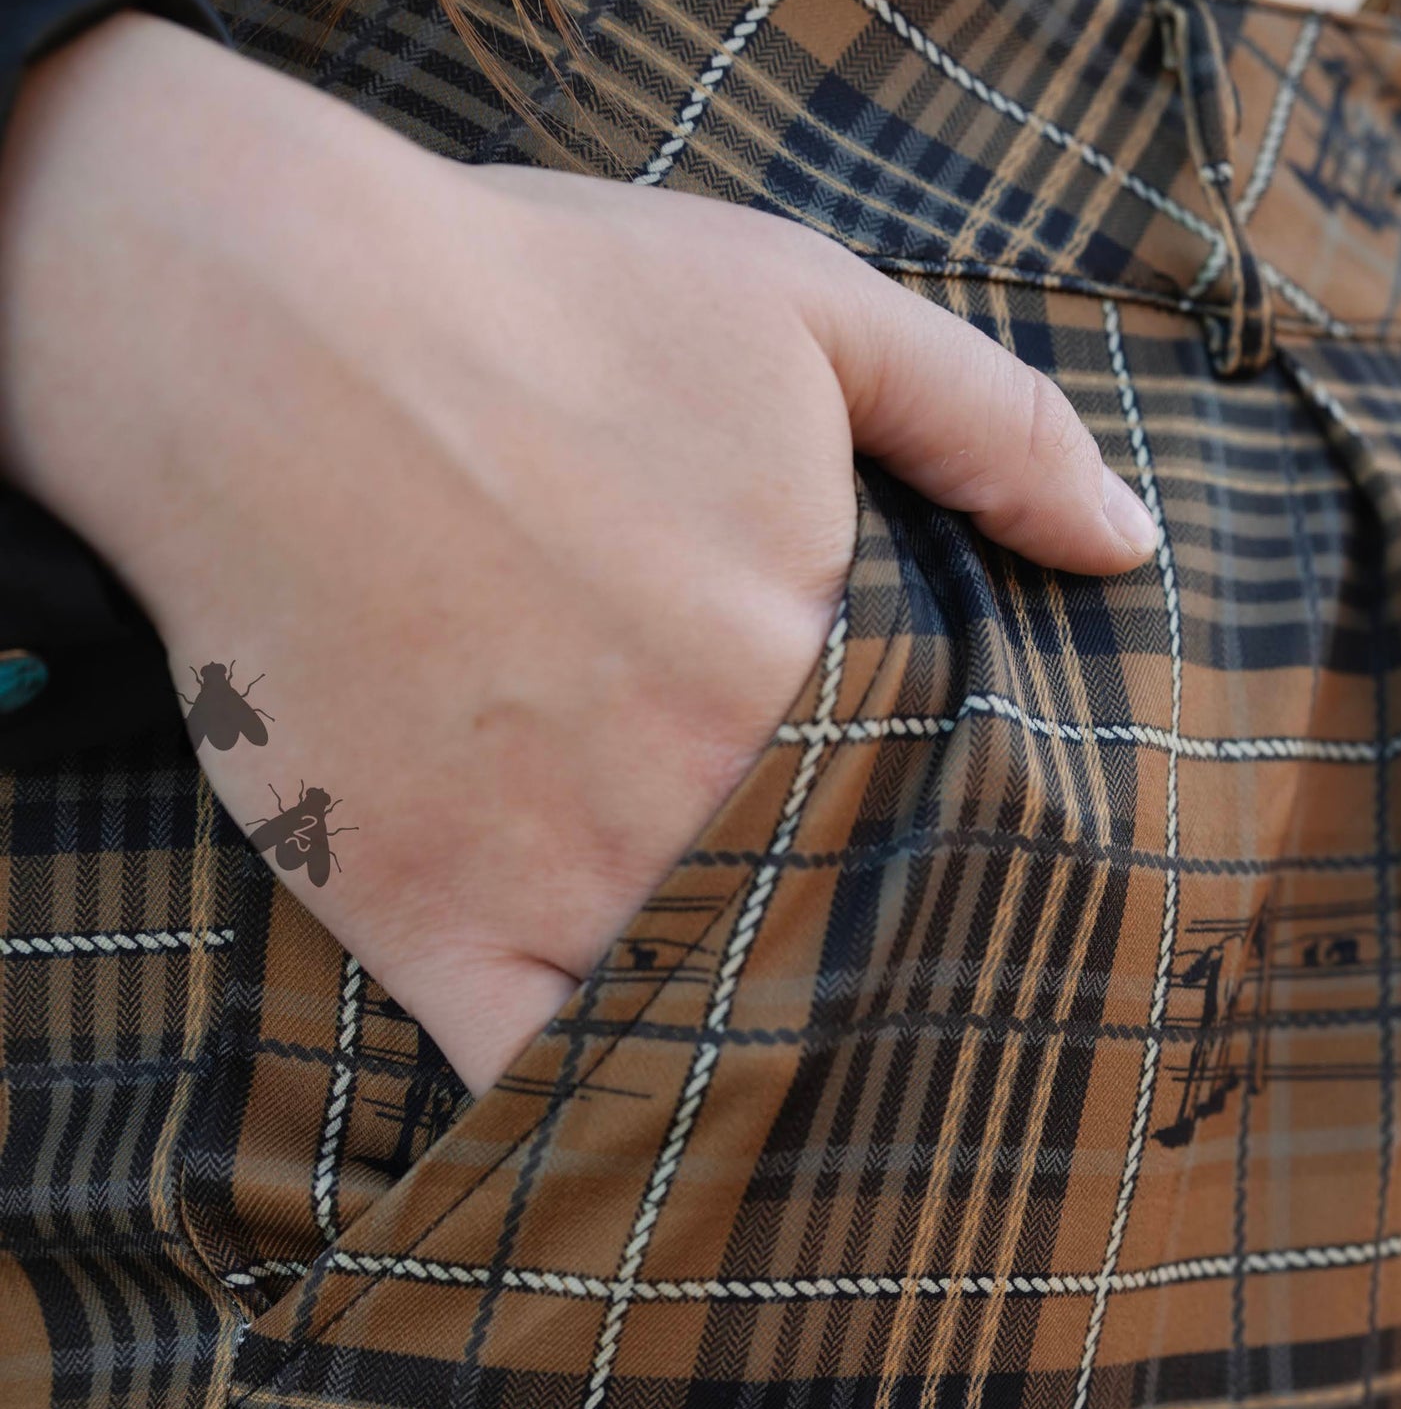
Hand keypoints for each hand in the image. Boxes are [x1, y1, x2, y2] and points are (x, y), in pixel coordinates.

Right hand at [0, 14, 1156, 1093]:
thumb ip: (995, 425)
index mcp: (814, 669)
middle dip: (859, 957)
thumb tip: (1134, 547)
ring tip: (779, 1065)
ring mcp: (568, 875)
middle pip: (827, 929)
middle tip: (887, 989)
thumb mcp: (803, 305)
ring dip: (740, 1036)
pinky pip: (527, 1075)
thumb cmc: (532, 298)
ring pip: (699, 1016)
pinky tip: (617, 1109)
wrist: (257, 329)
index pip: (941, 822)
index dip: (955, 857)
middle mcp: (707, 795)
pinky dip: (580, 1102)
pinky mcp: (429, 925)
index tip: (964, 875)